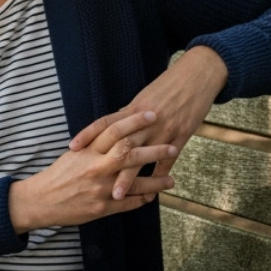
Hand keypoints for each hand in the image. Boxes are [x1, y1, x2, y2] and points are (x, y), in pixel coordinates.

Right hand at [7, 110, 176, 231]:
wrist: (41, 201)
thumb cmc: (58, 175)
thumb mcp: (74, 155)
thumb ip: (95, 145)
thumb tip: (116, 133)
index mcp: (88, 152)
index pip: (114, 130)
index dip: (134, 121)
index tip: (152, 114)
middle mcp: (96, 168)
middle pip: (130, 154)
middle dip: (154, 149)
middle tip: (173, 145)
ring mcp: (100, 189)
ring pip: (134, 182)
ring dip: (156, 181)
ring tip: (172, 179)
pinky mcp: (102, 208)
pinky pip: (128, 204)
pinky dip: (142, 199)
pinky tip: (152, 196)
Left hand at [69, 47, 227, 200]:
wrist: (197, 75)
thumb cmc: (170, 84)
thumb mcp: (146, 96)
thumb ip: (129, 114)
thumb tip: (112, 125)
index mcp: (134, 107)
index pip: (105, 122)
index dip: (88, 134)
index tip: (72, 147)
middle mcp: (146, 121)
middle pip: (121, 145)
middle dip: (105, 164)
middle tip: (89, 181)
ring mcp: (164, 129)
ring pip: (142, 156)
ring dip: (129, 177)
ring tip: (117, 195)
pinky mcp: (181, 135)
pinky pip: (167, 160)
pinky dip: (158, 176)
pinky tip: (151, 192)